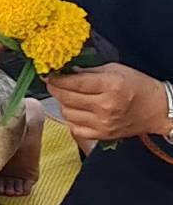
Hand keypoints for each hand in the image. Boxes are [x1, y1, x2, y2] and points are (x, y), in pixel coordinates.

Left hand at [46, 63, 168, 143]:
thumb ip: (88, 70)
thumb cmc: (137, 86)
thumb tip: (65, 70)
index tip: (48, 74)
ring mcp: (104, 124)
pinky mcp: (103, 135)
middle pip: (67, 98)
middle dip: (55, 89)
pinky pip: (75, 128)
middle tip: (53, 83)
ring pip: (67, 113)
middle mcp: (106, 107)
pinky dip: (71, 119)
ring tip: (68, 96)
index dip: (56, 79)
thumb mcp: (113, 69)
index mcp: (110, 86)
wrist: (157, 110)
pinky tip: (76, 111)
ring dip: (63, 103)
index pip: (74, 83)